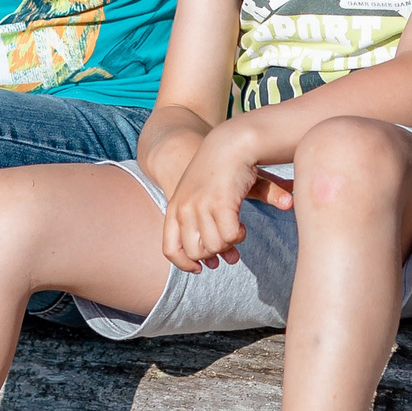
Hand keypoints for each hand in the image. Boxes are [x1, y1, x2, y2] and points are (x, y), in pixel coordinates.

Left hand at [162, 124, 262, 272]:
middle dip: (214, 253)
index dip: (184, 263)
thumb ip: (202, 231)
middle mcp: (184, 209)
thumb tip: (211, 264)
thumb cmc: (216, 172)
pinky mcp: (220, 203)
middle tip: (227, 242)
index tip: (201, 267)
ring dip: (228, 243)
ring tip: (235, 230)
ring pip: (214, 246)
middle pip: (196, 252)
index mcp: (175, 208)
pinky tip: (242, 225)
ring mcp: (200, 206)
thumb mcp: (200, 198)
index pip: (170, 250)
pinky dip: (238, 236)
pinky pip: (230, 236)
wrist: (229, 143)